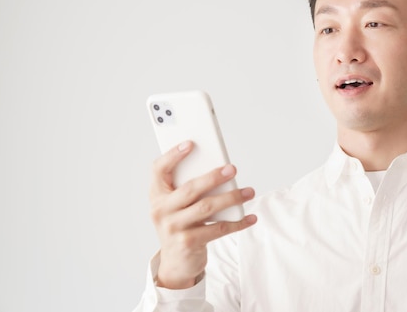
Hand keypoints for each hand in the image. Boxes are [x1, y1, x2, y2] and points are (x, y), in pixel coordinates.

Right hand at [149, 140, 256, 288]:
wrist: (176, 262)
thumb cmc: (181, 224)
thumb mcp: (177, 205)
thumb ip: (190, 188)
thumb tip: (221, 170)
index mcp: (156, 195)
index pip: (159, 169)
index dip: (172, 155)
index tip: (190, 143)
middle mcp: (161, 210)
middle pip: (190, 188)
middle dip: (213, 177)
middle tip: (233, 169)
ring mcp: (173, 227)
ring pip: (206, 207)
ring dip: (231, 198)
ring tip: (249, 192)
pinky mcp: (187, 242)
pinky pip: (217, 229)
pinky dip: (237, 223)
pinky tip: (249, 217)